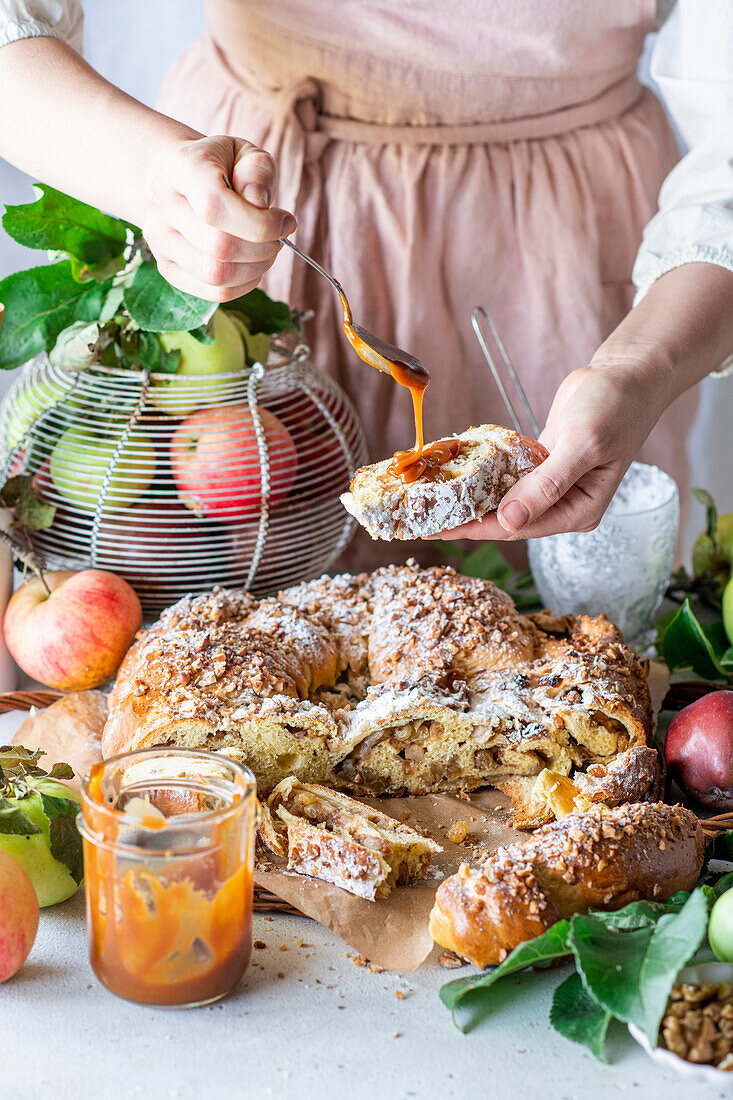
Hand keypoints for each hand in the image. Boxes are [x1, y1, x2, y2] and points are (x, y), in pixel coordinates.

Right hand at [141, 135, 295, 301]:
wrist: (181, 180)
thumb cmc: (222, 167)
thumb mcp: (246, 154)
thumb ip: (258, 172)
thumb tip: (260, 205)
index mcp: (182, 168)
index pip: (216, 207)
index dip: (260, 224)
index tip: (286, 222)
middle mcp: (162, 205)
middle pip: (218, 247)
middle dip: (263, 249)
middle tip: (278, 239)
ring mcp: (160, 240)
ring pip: (216, 274)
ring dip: (255, 270)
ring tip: (267, 252)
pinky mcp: (167, 268)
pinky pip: (213, 292)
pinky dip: (243, 285)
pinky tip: (252, 267)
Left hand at [436, 358, 668, 540]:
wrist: (626, 376)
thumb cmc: (614, 408)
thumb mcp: (582, 445)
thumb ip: (547, 485)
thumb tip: (510, 520)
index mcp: (578, 511)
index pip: (517, 527)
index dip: (474, 528)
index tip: (436, 529)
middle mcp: (563, 505)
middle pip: (504, 518)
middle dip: (464, 517)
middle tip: (420, 517)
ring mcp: (551, 486)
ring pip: (501, 498)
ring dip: (468, 497)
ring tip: (427, 498)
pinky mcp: (540, 466)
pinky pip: (505, 476)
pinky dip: (480, 474)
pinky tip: (451, 472)